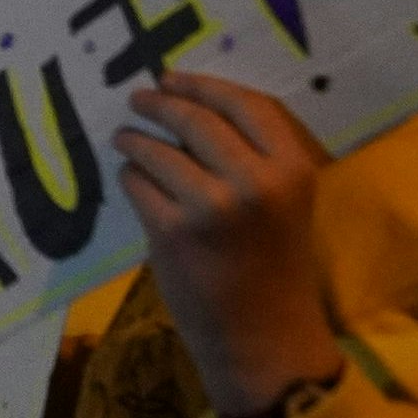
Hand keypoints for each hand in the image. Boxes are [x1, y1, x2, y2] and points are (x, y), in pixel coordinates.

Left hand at [114, 73, 342, 417]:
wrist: (263, 339)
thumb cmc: (275, 270)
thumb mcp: (287, 204)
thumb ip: (257, 159)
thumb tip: (195, 107)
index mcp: (293, 169)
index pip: (247, 104)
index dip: (205, 85)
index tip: (176, 78)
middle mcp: (255, 181)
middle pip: (197, 119)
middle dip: (161, 102)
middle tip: (140, 98)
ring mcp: (210, 206)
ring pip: (158, 149)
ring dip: (135, 138)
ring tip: (124, 137)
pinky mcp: (171, 232)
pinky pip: (138, 184)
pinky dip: (130, 175)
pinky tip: (131, 176)